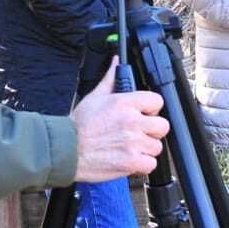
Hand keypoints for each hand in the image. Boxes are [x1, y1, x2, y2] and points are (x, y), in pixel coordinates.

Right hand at [70, 58, 168, 180]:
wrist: (65, 150)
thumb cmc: (78, 126)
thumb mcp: (94, 96)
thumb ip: (111, 79)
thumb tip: (117, 62)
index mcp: (125, 103)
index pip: (157, 101)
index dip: (151, 109)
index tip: (145, 114)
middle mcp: (132, 121)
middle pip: (162, 126)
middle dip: (152, 131)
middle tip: (139, 134)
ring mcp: (133, 142)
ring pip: (157, 146)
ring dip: (146, 149)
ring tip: (130, 148)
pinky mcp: (131, 162)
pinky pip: (151, 164)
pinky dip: (142, 165)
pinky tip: (130, 160)